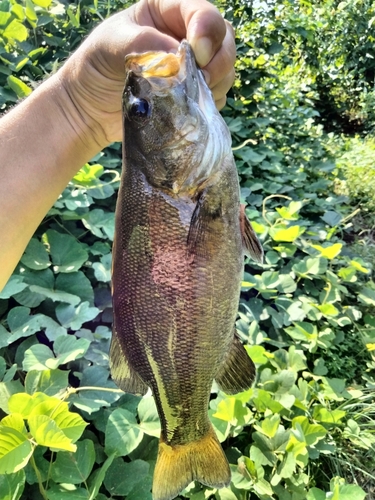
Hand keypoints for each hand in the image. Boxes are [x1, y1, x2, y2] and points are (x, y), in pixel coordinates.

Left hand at [58, 0, 235, 147]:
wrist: (90, 107)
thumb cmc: (95, 67)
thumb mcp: (110, 44)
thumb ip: (143, 43)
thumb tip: (177, 57)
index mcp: (165, 11)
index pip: (201, 12)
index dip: (207, 31)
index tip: (195, 55)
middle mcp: (184, 34)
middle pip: (224, 39)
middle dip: (219, 60)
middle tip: (201, 80)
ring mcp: (191, 66)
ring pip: (224, 68)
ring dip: (217, 83)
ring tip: (191, 96)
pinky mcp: (192, 93)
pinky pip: (217, 95)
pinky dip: (209, 103)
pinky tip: (189, 107)